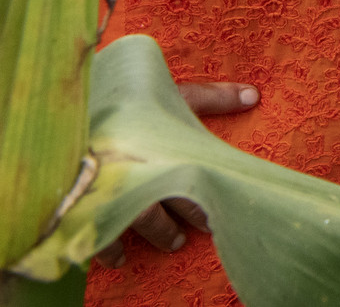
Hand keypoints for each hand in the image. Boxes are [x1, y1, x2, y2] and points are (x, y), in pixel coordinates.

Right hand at [93, 81, 257, 267]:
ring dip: (155, 235)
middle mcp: (133, 174)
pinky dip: (109, 248)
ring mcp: (106, 190)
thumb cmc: (128, 100)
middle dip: (181, 223)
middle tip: (196, 233)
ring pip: (136, 223)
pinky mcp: (80, 202)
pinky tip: (119, 259)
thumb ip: (211, 98)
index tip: (218, 213)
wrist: (71, 108)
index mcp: (158, 150)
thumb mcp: (172, 94)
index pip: (190, 182)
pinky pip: (96, 234)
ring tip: (172, 243)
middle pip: (164, 208)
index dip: (203, 202)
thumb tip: (253, 95)